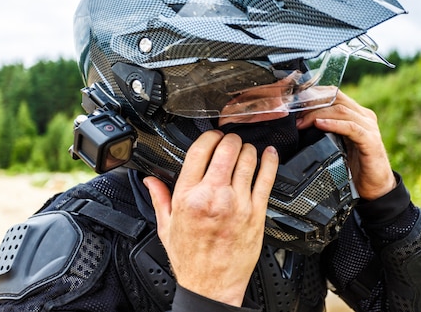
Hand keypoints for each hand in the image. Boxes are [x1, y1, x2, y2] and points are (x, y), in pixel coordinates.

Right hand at [144, 131, 277, 306]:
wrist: (211, 285)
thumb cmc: (191, 259)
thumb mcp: (167, 227)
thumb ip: (160, 198)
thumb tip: (150, 181)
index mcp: (188, 197)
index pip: (200, 150)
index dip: (209, 136)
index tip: (213, 137)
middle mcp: (213, 196)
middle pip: (226, 149)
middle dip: (229, 139)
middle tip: (230, 141)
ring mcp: (237, 203)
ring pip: (247, 159)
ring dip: (247, 149)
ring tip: (245, 150)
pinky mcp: (256, 212)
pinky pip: (266, 178)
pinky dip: (270, 161)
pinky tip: (269, 155)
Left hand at [296, 90, 395, 199]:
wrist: (375, 188)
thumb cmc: (354, 167)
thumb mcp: (337, 145)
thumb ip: (325, 131)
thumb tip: (299, 125)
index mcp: (356, 114)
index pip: (333, 95)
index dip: (313, 96)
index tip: (294, 104)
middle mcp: (364, 117)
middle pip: (336, 99)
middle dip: (312, 104)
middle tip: (294, 114)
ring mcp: (369, 127)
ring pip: (341, 110)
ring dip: (317, 114)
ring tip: (302, 122)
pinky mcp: (371, 141)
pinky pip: (351, 128)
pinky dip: (334, 124)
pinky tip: (320, 124)